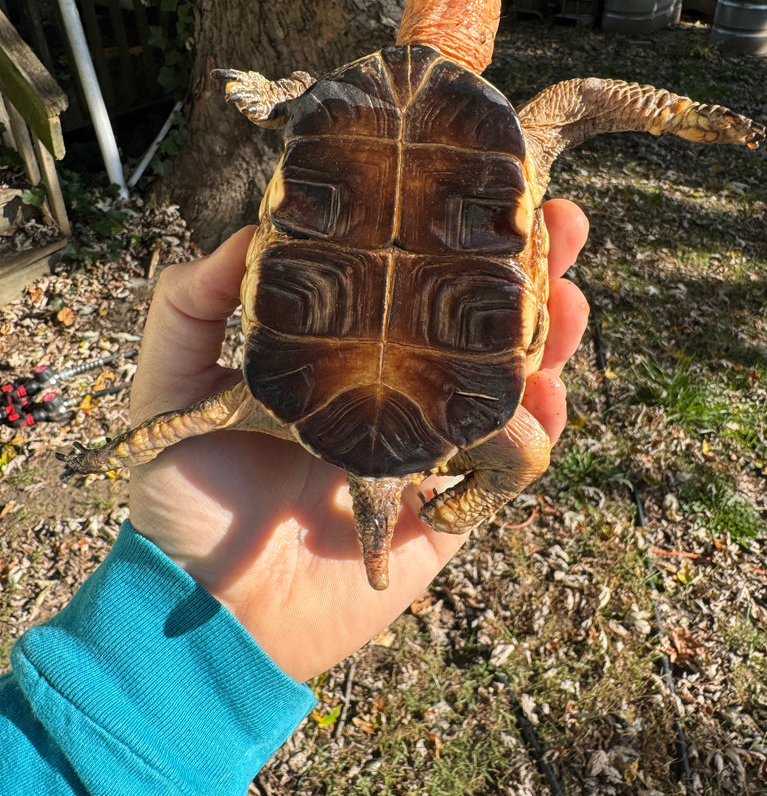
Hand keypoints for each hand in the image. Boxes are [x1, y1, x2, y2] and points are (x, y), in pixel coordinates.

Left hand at [129, 200, 588, 680]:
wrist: (208, 610)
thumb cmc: (183, 498)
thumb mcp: (170, 384)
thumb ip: (192, 303)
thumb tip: (252, 232)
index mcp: (340, 358)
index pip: (407, 283)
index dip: (444, 237)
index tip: (476, 185)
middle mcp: (393, 395)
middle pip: (474, 323)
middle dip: (524, 274)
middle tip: (557, 226)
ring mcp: (429, 451)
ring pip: (508, 384)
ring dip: (550, 340)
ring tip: (568, 300)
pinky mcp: (450, 512)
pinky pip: (511, 467)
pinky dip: (538, 431)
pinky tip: (545, 395)